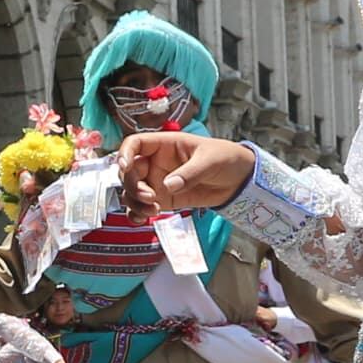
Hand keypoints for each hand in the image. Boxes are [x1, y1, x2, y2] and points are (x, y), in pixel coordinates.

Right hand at [118, 131, 250, 212]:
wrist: (238, 180)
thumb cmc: (225, 158)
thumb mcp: (210, 161)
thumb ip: (189, 173)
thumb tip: (167, 186)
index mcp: (164, 145)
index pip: (135, 144)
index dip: (124, 154)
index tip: (125, 168)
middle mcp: (155, 162)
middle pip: (129, 171)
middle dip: (133, 185)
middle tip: (149, 197)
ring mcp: (157, 182)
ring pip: (131, 191)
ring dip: (135, 202)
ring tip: (153, 210)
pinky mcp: (163, 200)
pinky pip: (141, 207)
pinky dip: (137, 214)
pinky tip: (143, 219)